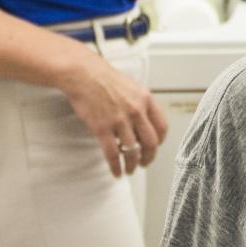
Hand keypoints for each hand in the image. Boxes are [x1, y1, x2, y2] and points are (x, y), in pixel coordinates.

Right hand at [56, 50, 169, 176]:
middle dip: (149, 157)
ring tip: (130, 170)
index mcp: (146, 99)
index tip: (155, 146)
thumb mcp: (132, 85)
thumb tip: (145, 117)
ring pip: (132, 151)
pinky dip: (116, 166)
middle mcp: (136, 111)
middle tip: (145, 163)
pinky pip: (113, 154)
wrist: (83, 74)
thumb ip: (141, 102)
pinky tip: (116, 171)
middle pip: (151, 142)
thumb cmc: (104, 77)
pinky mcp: (102, 128)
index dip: (160, 141)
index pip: (162, 126)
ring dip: (133, 164)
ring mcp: (120, 121)